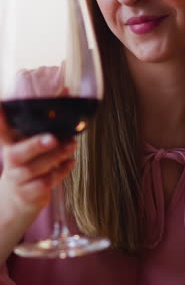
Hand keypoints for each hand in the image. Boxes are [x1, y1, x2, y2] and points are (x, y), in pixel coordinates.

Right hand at [0, 110, 75, 224]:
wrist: (16, 200)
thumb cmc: (28, 162)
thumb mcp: (30, 141)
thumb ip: (45, 120)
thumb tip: (66, 90)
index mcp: (11, 144)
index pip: (2, 130)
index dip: (0, 119)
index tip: (1, 105)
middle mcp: (12, 160)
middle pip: (18, 153)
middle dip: (36, 145)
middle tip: (53, 138)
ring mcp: (19, 179)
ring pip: (38, 168)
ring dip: (58, 156)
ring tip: (71, 145)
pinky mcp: (30, 194)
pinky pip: (47, 182)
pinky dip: (62, 171)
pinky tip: (70, 162)